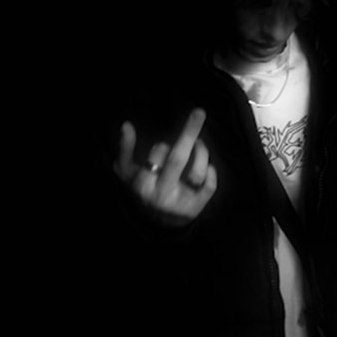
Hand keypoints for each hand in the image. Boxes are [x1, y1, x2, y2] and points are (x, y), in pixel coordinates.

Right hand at [114, 108, 217, 226]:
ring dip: (201, 152)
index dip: (163, 145)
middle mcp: (162, 195)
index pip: (157, 154)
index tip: (162, 147)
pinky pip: (210, 186)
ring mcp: (181, 202)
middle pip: (178, 159)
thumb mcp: (126, 173)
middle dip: (189, 132)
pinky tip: (206, 165)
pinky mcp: (197, 208)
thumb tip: (127, 125)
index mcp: (143, 185)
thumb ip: (125, 149)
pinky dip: (211, 172)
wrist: (155, 225)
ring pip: (197, 172)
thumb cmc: (141, 190)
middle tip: (199, 112)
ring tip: (199, 143)